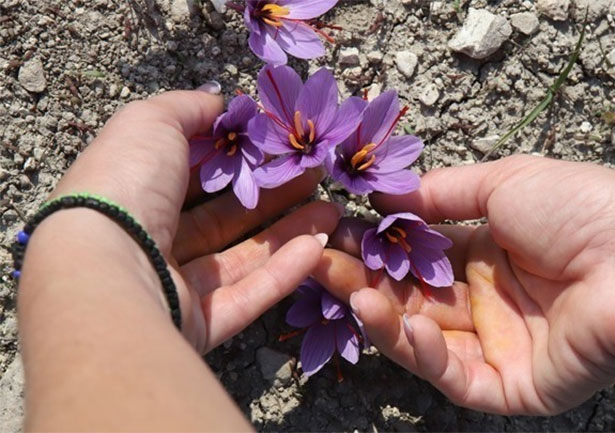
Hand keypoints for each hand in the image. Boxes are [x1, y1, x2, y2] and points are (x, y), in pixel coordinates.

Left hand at [47, 89, 341, 351]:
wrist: (108, 266)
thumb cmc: (126, 184)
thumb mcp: (151, 122)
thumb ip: (190, 108)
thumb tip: (223, 105)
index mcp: (135, 194)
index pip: (192, 177)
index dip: (238, 161)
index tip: (281, 147)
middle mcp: (153, 241)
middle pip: (223, 219)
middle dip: (272, 197)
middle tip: (315, 177)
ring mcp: (175, 287)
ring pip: (242, 258)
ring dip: (288, 233)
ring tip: (332, 211)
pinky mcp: (199, 323)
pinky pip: (248, 295)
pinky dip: (284, 272)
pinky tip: (318, 246)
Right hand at [313, 155, 614, 414]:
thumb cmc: (581, 210)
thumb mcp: (505, 183)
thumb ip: (441, 192)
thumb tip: (385, 193)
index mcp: (489, 254)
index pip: (417, 256)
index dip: (376, 246)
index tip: (332, 232)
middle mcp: (488, 301)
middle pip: (412, 299)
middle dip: (364, 280)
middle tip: (317, 262)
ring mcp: (498, 346)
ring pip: (424, 339)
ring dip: (380, 315)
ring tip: (345, 289)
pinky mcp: (510, 387)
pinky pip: (454, 375)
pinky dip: (420, 352)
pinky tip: (394, 319)